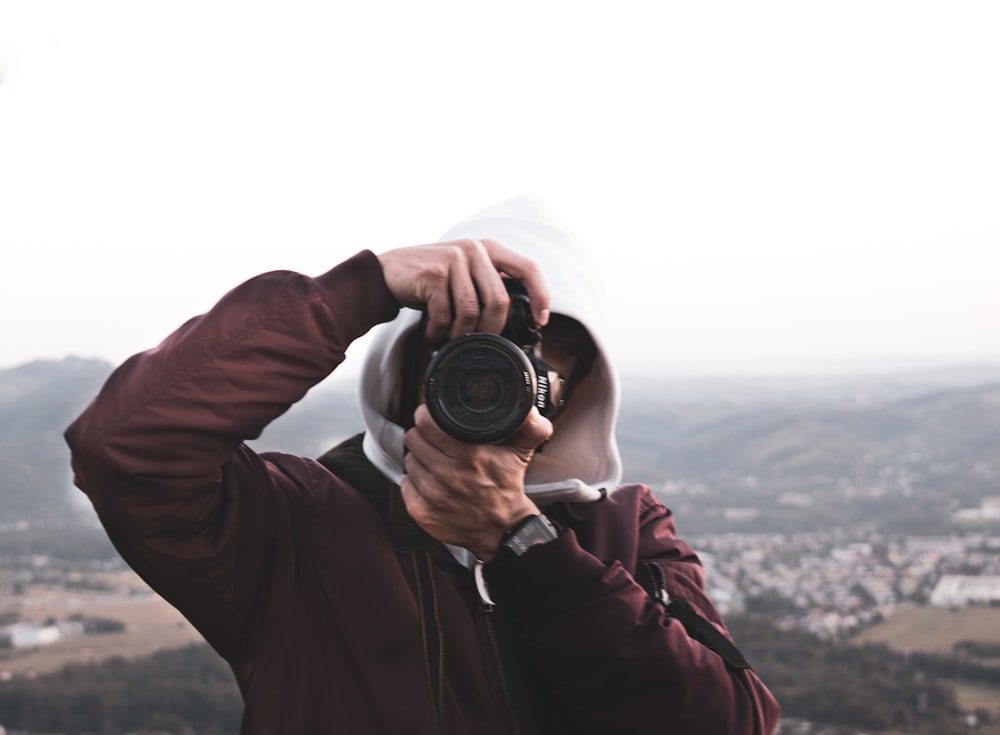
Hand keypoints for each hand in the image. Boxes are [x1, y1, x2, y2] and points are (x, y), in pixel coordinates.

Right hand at [378, 239, 549, 342]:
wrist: (387, 273)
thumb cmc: (431, 280)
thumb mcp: (466, 275)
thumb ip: (490, 286)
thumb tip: (518, 318)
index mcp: (489, 249)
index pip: (528, 268)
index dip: (540, 296)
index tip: (540, 320)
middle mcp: (474, 249)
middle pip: (499, 300)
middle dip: (491, 329)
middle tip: (479, 342)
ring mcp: (453, 258)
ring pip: (472, 311)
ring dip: (461, 334)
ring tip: (450, 337)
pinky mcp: (434, 273)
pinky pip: (447, 315)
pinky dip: (440, 331)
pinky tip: (434, 332)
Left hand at [401, 404, 553, 560]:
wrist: (501, 529)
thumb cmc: (506, 488)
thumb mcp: (521, 454)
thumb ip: (531, 429)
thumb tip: (531, 412)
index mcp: (469, 455)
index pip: (427, 424)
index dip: (426, 417)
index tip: (431, 418)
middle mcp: (448, 474)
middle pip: (413, 439)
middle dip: (422, 436)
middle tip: (435, 442)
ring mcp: (432, 494)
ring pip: (409, 460)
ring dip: (419, 459)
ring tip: (437, 464)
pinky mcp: (421, 511)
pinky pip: (405, 483)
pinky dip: (415, 482)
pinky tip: (431, 482)